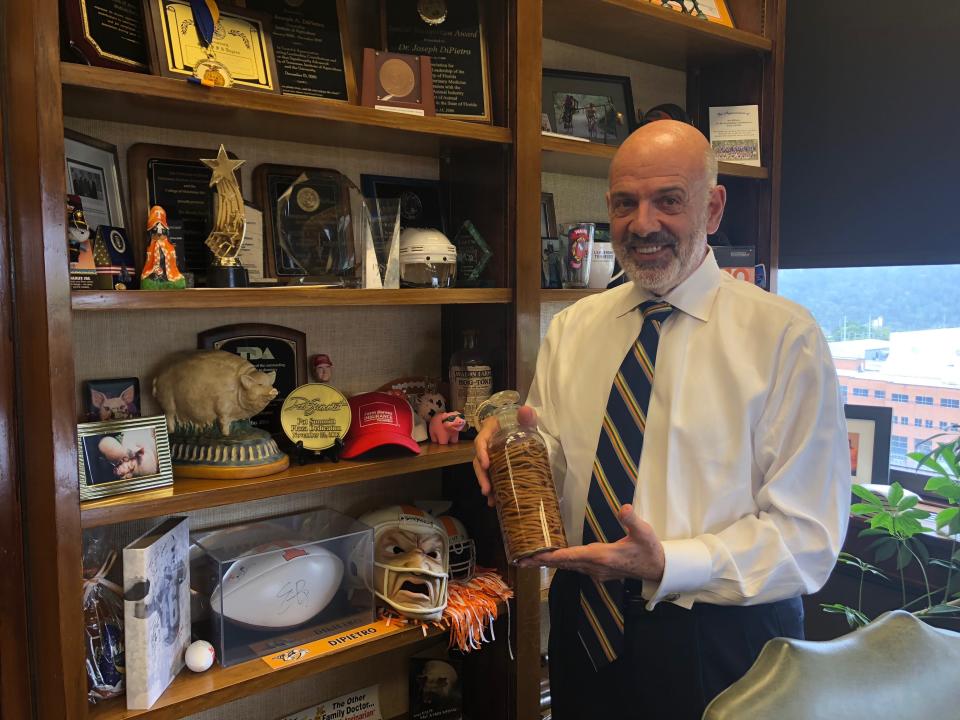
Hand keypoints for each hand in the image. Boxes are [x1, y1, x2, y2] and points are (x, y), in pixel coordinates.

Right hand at [472, 405, 537, 507]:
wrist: (524, 427)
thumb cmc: (521, 421)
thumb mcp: (525, 418)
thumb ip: (526, 415)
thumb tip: (525, 410)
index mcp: (490, 430)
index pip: (481, 440)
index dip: (481, 452)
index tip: (486, 464)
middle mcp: (487, 444)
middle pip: (479, 460)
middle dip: (481, 475)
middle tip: (487, 489)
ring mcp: (490, 455)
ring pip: (484, 471)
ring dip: (486, 485)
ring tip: (491, 499)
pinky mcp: (496, 465)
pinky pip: (491, 477)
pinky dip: (493, 489)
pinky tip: (495, 501)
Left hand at [520, 504, 664, 582]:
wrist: (658, 569)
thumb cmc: (650, 549)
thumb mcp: (644, 532)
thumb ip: (632, 520)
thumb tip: (624, 508)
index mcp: (602, 556)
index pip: (571, 556)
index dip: (551, 557)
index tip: (533, 557)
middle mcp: (595, 566)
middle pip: (563, 564)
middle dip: (541, 562)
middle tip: (519, 560)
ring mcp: (596, 571)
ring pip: (567, 566)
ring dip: (548, 563)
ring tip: (529, 560)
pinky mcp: (598, 571)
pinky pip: (575, 567)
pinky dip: (561, 563)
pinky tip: (552, 559)